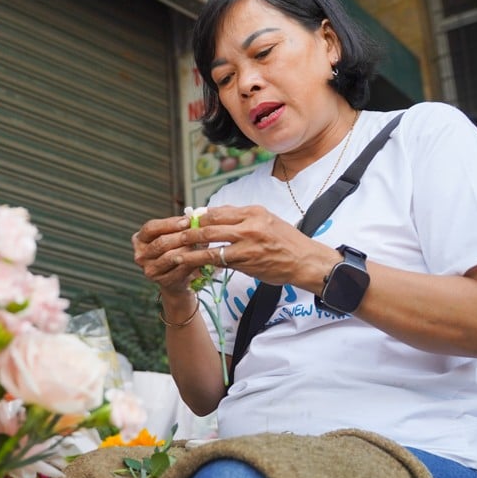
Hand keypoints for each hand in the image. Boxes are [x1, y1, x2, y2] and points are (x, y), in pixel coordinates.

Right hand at [132, 214, 222, 296]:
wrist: (177, 278)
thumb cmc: (174, 250)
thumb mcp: (173, 236)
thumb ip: (179, 226)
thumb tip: (195, 217)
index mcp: (139, 239)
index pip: (151, 228)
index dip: (169, 223)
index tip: (187, 220)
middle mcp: (141, 255)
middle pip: (160, 243)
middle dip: (181, 236)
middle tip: (197, 232)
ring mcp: (150, 270)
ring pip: (170, 257)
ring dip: (187, 249)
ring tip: (200, 244)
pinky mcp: (162, 281)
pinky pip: (179, 270)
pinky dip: (191, 262)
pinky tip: (199, 257)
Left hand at [138, 205, 337, 293]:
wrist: (306, 261)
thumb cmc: (286, 242)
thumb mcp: (266, 221)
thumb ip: (241, 219)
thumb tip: (213, 216)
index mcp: (253, 212)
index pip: (217, 211)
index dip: (197, 218)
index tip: (183, 223)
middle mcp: (249, 224)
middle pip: (209, 225)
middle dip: (186, 231)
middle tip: (170, 237)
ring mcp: (248, 243)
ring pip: (210, 243)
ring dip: (188, 248)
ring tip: (171, 253)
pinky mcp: (248, 262)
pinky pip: (219, 261)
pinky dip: (202, 263)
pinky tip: (189, 266)